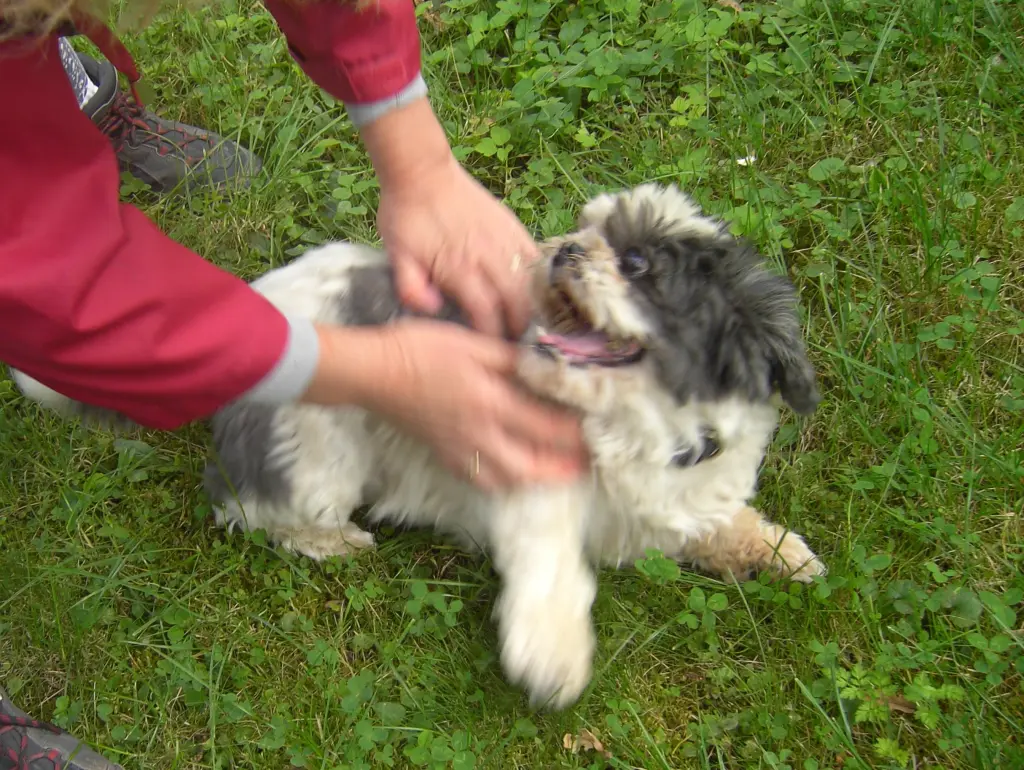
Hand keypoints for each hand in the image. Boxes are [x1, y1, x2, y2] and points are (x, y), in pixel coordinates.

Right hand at [357, 319, 585, 489]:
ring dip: (534, 480)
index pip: (547, 427)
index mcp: (491, 402)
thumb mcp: (473, 342)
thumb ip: (513, 358)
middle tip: (585, 466)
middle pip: (531, 467)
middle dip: (562, 470)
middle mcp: (479, 434)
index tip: (599, 429)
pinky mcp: (443, 454)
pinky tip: (510, 472)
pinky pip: (479, 480)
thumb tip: (547, 367)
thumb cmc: (421, 348)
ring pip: (505, 481)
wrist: (372, 371)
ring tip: (554, 472)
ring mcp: (459, 450)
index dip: (577, 433)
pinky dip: (502, 482)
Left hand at [378, 158, 536, 338]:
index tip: (491, 347)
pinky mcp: (512, 226)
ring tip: (528, 320)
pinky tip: (536, 290)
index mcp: (458, 268)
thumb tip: (433, 309)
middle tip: (515, 340)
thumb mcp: (396, 255)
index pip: (485, 312)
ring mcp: (503, 240)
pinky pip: (534, 257)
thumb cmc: (406, 217)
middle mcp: (486, 256)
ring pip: (530, 282)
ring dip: (532, 305)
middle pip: (516, 301)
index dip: (492, 334)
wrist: (422, 173)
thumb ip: (411, 288)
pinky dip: (538, 277)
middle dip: (518, 326)